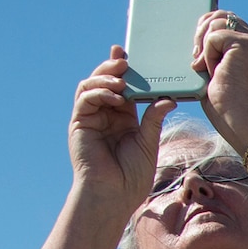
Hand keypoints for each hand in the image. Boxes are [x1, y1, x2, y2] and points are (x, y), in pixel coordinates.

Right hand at [68, 47, 174, 209]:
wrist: (114, 195)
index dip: (125, 70)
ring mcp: (91, 117)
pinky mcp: (79, 123)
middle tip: (125, 59)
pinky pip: (85, 99)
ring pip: (91, 85)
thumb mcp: (148, 142)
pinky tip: (113, 95)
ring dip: (105, 77)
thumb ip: (153, 119)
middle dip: (113, 67)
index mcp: (124, 118)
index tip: (131, 53)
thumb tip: (168, 98)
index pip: (124, 88)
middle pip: (105, 81)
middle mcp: (106, 114)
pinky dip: (98, 92)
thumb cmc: (132, 175)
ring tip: (121, 76)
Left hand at [191, 11, 247, 147]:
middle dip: (202, 31)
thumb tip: (199, 28)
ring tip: (206, 67)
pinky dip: (207, 53)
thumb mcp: (217, 66)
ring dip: (204, 44)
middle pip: (221, 15)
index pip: (227, 20)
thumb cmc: (225, 101)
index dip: (207, 28)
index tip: (198, 49)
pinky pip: (214, 35)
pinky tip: (212, 70)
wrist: (235, 118)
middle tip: (196, 56)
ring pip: (216, 22)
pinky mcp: (245, 45)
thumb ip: (214, 46)